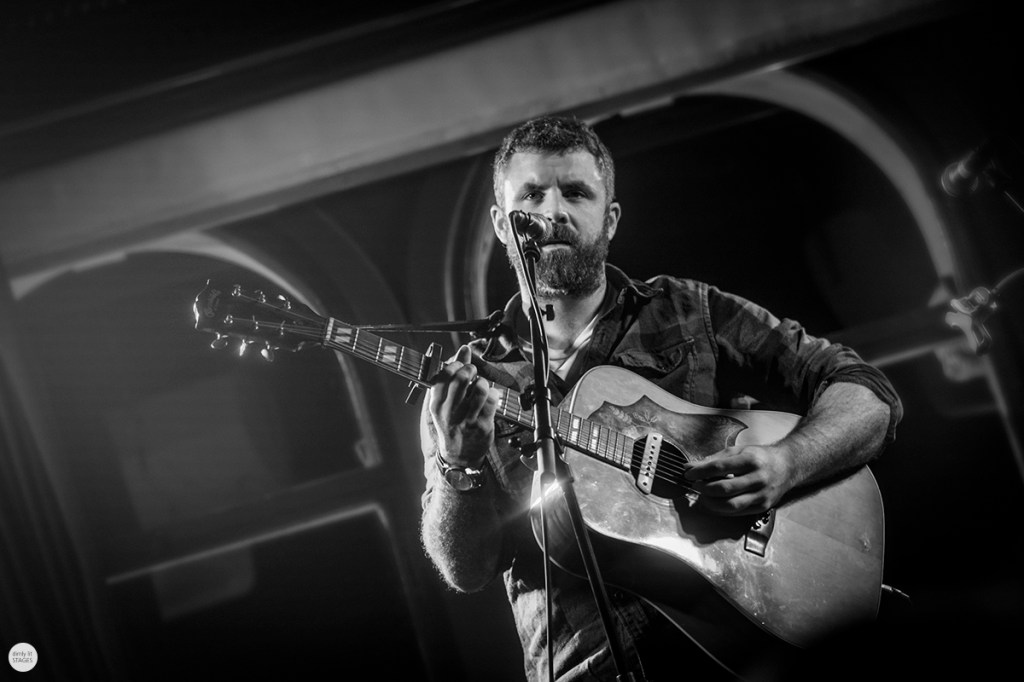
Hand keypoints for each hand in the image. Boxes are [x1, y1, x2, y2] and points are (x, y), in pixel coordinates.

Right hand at [427, 345, 499, 466]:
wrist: (458, 457)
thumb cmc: (451, 424)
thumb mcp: (445, 403)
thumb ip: (454, 374)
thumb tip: (464, 349)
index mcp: (436, 405)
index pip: (443, 376)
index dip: (454, 365)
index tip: (460, 366)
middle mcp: (449, 412)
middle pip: (461, 378)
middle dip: (470, 369)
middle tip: (472, 373)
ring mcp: (467, 420)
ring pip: (479, 388)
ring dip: (483, 382)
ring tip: (481, 386)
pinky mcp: (482, 426)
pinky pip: (492, 400)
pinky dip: (493, 393)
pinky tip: (490, 396)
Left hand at [682, 444, 794, 515]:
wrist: (787, 467)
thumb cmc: (759, 457)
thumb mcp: (738, 451)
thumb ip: (713, 459)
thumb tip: (689, 467)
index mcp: (750, 460)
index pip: (720, 467)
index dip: (700, 472)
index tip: (688, 473)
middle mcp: (758, 478)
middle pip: (724, 488)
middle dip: (704, 488)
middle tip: (695, 486)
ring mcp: (761, 495)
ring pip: (730, 505)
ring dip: (711, 502)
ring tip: (703, 496)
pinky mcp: (762, 507)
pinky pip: (737, 513)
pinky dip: (721, 509)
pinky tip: (715, 503)